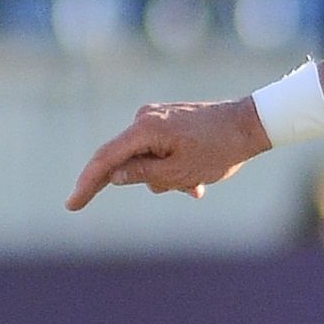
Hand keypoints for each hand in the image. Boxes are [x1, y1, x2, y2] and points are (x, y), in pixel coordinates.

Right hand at [66, 99, 268, 209]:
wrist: (251, 124)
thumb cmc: (219, 150)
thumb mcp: (179, 172)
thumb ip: (142, 174)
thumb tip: (113, 176)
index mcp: (144, 129)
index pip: (105, 159)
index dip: (87, 184)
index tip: (72, 205)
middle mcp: (145, 118)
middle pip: (128, 160)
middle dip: (153, 181)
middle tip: (188, 187)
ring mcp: (157, 118)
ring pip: (147, 159)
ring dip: (168, 177)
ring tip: (200, 182)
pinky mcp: (169, 121)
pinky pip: (160, 151)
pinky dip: (173, 168)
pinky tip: (198, 181)